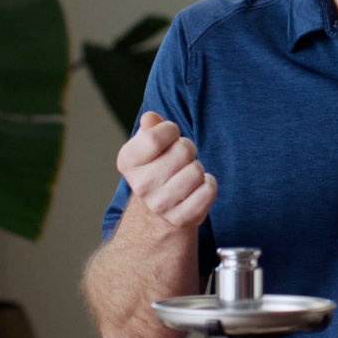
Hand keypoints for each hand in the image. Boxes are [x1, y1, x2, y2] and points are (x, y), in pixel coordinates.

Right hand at [116, 111, 217, 228]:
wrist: (160, 206)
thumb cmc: (157, 164)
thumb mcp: (149, 143)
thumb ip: (151, 127)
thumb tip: (150, 118)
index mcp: (128, 161)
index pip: (154, 138)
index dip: (170, 129)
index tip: (171, 134)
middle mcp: (140, 186)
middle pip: (183, 151)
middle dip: (187, 148)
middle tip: (181, 157)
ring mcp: (160, 205)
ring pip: (197, 170)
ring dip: (197, 167)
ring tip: (186, 173)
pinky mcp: (181, 219)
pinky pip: (208, 191)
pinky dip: (208, 184)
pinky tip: (197, 186)